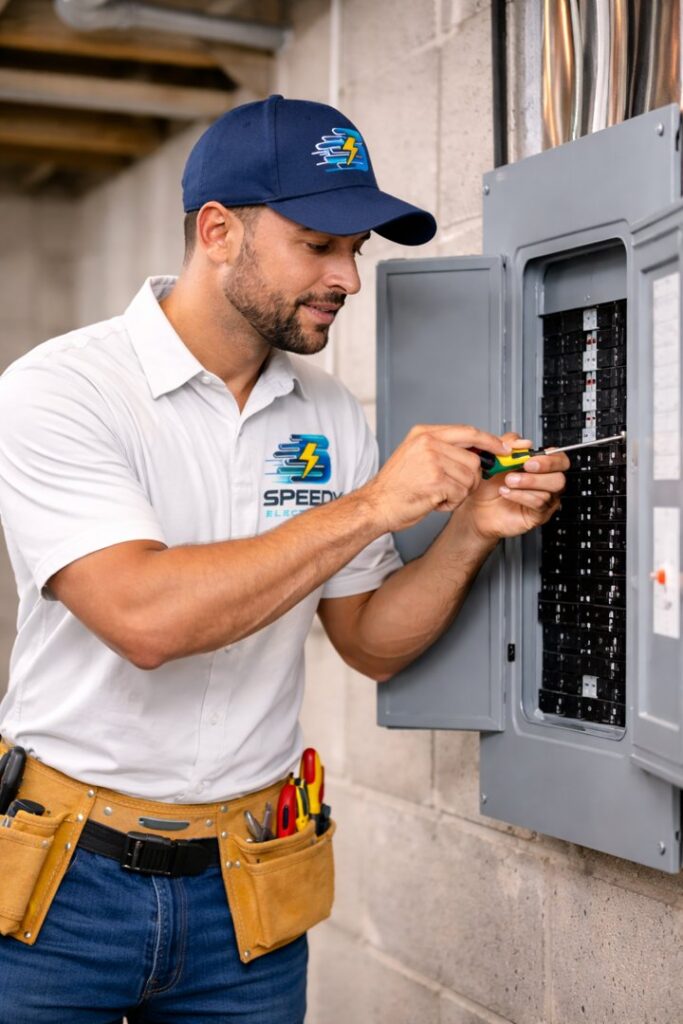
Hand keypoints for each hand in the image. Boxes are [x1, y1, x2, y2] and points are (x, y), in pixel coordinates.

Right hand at [363, 424, 509, 533]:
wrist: (376, 505)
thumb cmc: (396, 486)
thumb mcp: (416, 455)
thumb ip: (444, 448)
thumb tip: (478, 450)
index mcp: (424, 433)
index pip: (469, 432)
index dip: (490, 441)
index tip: (503, 448)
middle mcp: (429, 442)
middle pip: (474, 459)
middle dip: (470, 478)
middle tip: (452, 487)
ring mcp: (433, 460)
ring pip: (470, 478)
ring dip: (459, 492)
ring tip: (437, 494)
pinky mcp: (436, 480)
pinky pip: (461, 493)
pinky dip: (451, 503)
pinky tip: (434, 501)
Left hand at [460, 432, 568, 540]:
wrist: (476, 507)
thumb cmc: (488, 485)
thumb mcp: (496, 458)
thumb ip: (509, 443)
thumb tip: (524, 442)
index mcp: (539, 467)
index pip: (559, 459)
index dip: (549, 457)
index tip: (529, 458)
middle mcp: (545, 484)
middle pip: (560, 476)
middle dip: (544, 468)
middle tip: (525, 466)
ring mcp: (544, 500)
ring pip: (550, 490)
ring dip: (528, 482)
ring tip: (509, 481)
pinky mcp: (538, 514)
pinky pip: (539, 503)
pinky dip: (521, 495)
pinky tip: (507, 492)